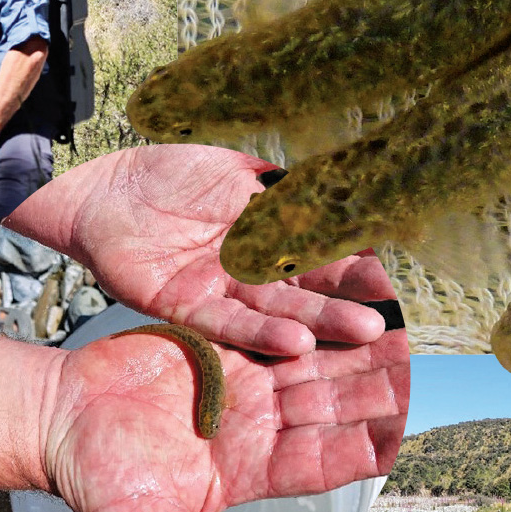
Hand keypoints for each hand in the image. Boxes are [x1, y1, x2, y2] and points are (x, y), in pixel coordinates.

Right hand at [0, 320, 409, 511]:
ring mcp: (244, 384)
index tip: (406, 429)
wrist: (59, 418)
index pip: (323, 460)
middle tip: (423, 359)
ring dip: (355, 346)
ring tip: (401, 320)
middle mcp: (259, 428)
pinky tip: (342, 294)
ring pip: (313, 363)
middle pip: (330, 406)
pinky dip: (309, 313)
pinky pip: (276, 325)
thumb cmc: (97, 478)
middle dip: (376, 387)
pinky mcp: (222, 345)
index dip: (364, 446)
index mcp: (253, 471)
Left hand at [5, 145, 391, 356]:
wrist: (107, 186)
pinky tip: (297, 340)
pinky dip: (261, 330)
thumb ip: (285, 191)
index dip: (362, 268)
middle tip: (396, 321)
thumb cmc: (173, 172)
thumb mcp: (238, 171)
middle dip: (352, 304)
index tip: (403, 281)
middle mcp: (250, 272)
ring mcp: (220, 292)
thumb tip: (346, 193)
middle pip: (309, 291)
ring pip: (277, 311)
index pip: (324, 255)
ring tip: (362, 333)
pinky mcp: (185, 307)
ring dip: (319, 324)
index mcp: (268, 237)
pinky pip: (228, 323)